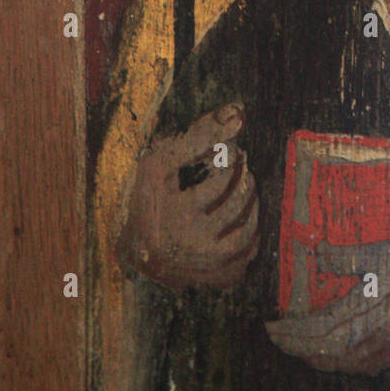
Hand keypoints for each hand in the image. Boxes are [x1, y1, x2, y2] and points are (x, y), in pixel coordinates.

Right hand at [117, 103, 258, 292]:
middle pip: (236, 206)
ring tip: (247, 185)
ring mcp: (204, 266)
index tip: (229, 152)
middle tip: (243, 164)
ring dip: (252, 204)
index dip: (229, 159)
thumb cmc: (149, 196)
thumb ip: (199, 134)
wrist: (137, 247)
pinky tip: (244, 217)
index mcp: (174, 214)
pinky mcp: (215, 279)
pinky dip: (252, 234)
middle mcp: (190, 245)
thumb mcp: (163, 160)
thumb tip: (238, 112)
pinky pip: (248, 256)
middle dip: (244, 178)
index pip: (218, 181)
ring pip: (246, 232)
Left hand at [265, 226, 389, 373]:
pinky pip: (359, 366)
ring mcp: (387, 348)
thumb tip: (315, 253)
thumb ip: (344, 258)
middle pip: (325, 351)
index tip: (271, 326)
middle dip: (296, 345)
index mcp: (369, 310)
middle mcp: (376, 335)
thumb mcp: (377, 251)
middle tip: (276, 335)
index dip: (292, 331)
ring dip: (313, 355)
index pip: (320, 329)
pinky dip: (337, 362)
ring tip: (295, 343)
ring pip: (340, 363)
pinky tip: (328, 353)